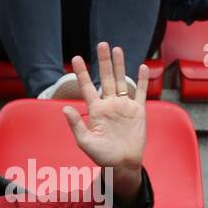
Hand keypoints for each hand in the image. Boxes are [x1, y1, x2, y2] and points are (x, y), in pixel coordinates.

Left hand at [61, 42, 147, 200]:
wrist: (122, 163)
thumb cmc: (101, 155)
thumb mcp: (85, 141)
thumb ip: (76, 125)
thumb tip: (65, 109)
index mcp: (95, 110)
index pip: (87, 87)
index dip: (82, 73)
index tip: (76, 58)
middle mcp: (109, 105)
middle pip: (106, 78)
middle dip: (103, 61)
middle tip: (101, 44)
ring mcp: (124, 106)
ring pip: (122, 81)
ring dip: (120, 65)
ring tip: (117, 49)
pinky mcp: (138, 111)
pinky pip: (141, 92)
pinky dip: (142, 80)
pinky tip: (142, 67)